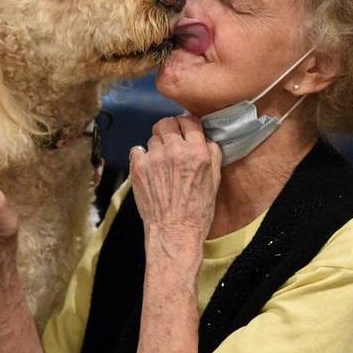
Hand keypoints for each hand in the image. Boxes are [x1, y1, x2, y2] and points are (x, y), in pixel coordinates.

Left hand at [129, 116, 221, 250]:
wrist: (174, 232)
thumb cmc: (197, 210)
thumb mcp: (214, 180)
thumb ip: (211, 153)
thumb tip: (204, 136)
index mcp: (197, 152)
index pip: (189, 121)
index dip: (187, 125)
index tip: (186, 130)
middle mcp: (175, 151)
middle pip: (166, 123)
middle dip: (169, 129)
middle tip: (171, 141)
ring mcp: (154, 158)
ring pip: (152, 137)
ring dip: (157, 145)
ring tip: (162, 162)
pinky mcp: (138, 167)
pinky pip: (137, 150)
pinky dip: (142, 157)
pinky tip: (149, 169)